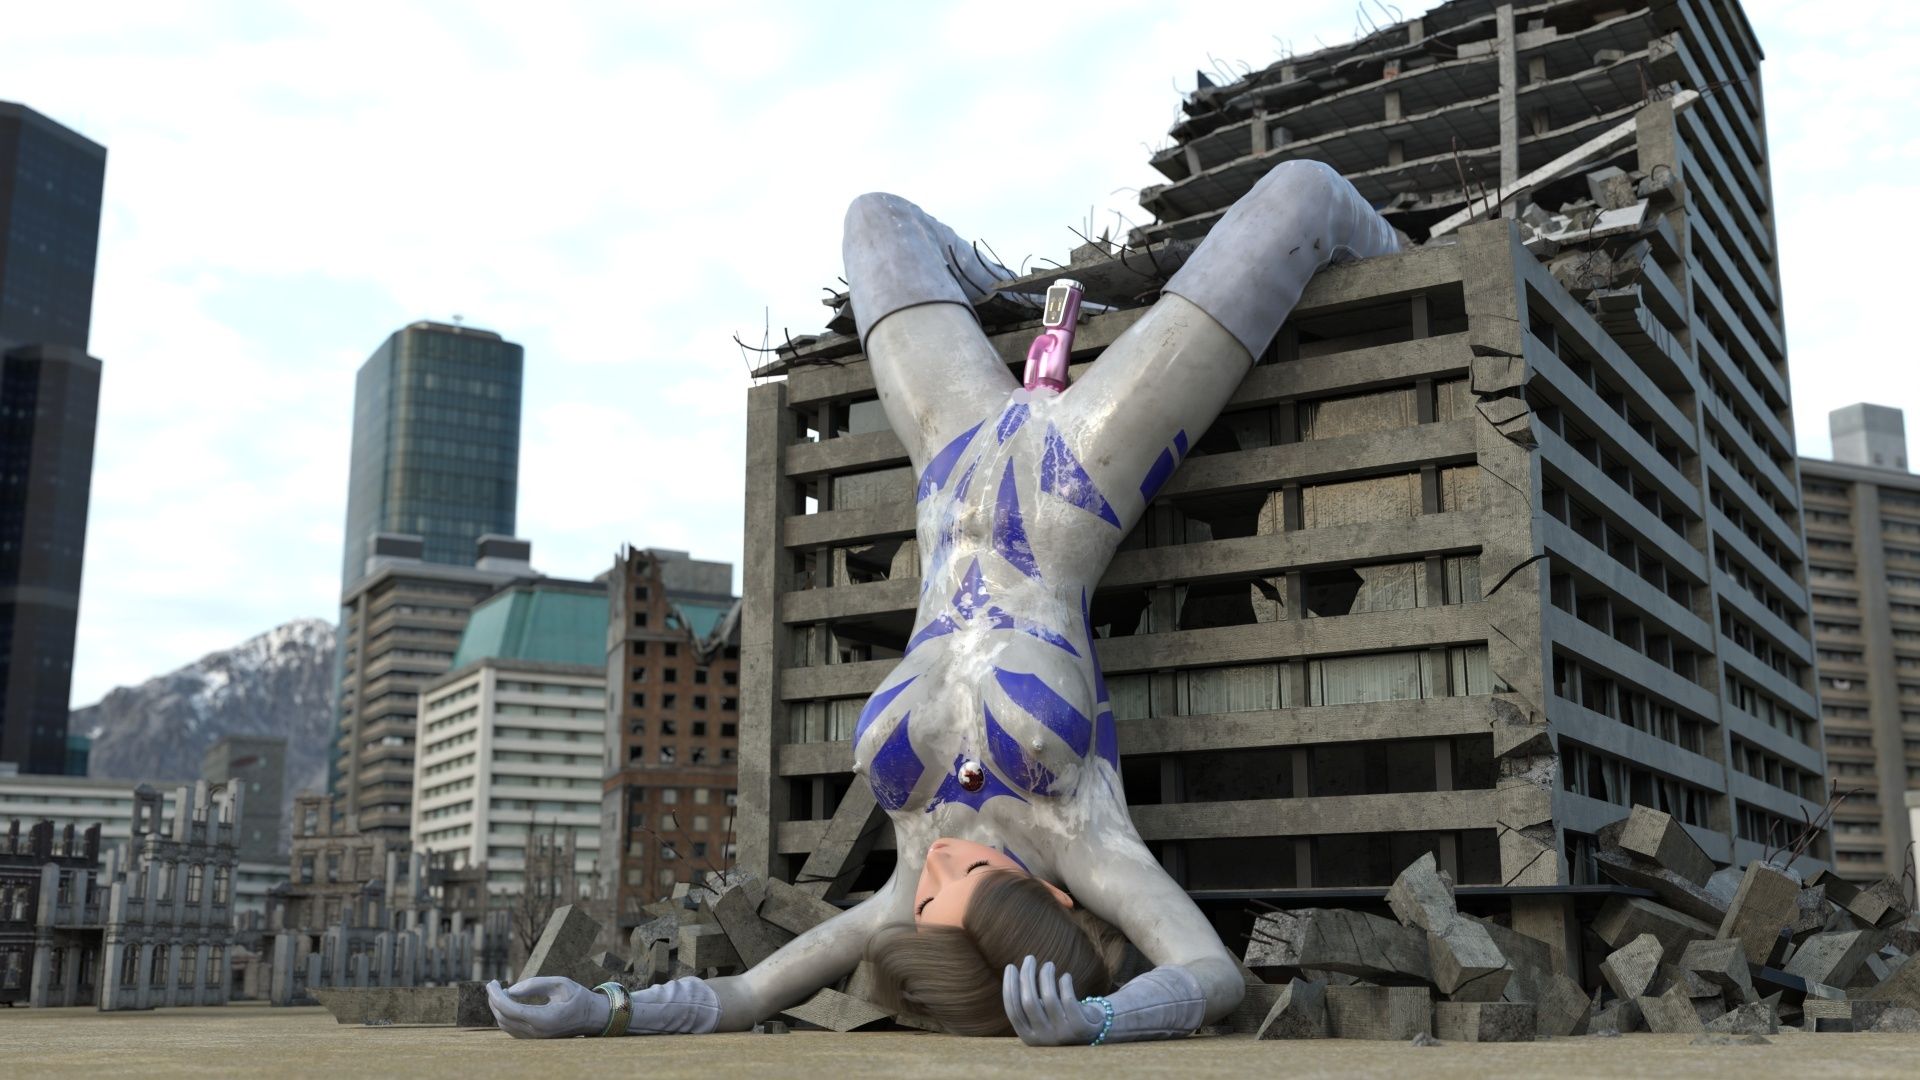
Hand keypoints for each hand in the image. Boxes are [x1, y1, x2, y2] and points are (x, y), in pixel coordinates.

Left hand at [486, 976, 611, 1038]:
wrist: (591, 1017)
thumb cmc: (577, 997)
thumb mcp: (560, 983)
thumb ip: (535, 984)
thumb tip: (510, 990)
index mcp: (545, 1018)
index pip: (510, 1009)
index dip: (496, 995)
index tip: (491, 983)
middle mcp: (538, 1032)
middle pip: (504, 1017)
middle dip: (494, 1000)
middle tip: (493, 984)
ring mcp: (535, 1038)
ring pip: (505, 1025)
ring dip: (498, 1008)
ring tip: (500, 991)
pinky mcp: (534, 1039)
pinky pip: (511, 1029)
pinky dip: (504, 1015)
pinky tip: (508, 1002)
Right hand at [1001, 955, 1103, 1045]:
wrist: (1092, 1031)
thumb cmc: (1059, 1016)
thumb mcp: (1040, 1014)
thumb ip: (1026, 1000)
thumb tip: (1012, 972)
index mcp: (1029, 1037)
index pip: (1013, 1010)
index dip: (1010, 986)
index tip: (1011, 966)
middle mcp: (1044, 1038)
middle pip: (1029, 1002)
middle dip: (1027, 976)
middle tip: (1029, 959)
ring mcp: (1062, 1034)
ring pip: (1049, 998)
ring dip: (1046, 976)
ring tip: (1049, 965)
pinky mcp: (1080, 1027)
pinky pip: (1068, 998)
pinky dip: (1065, 983)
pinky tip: (1066, 976)